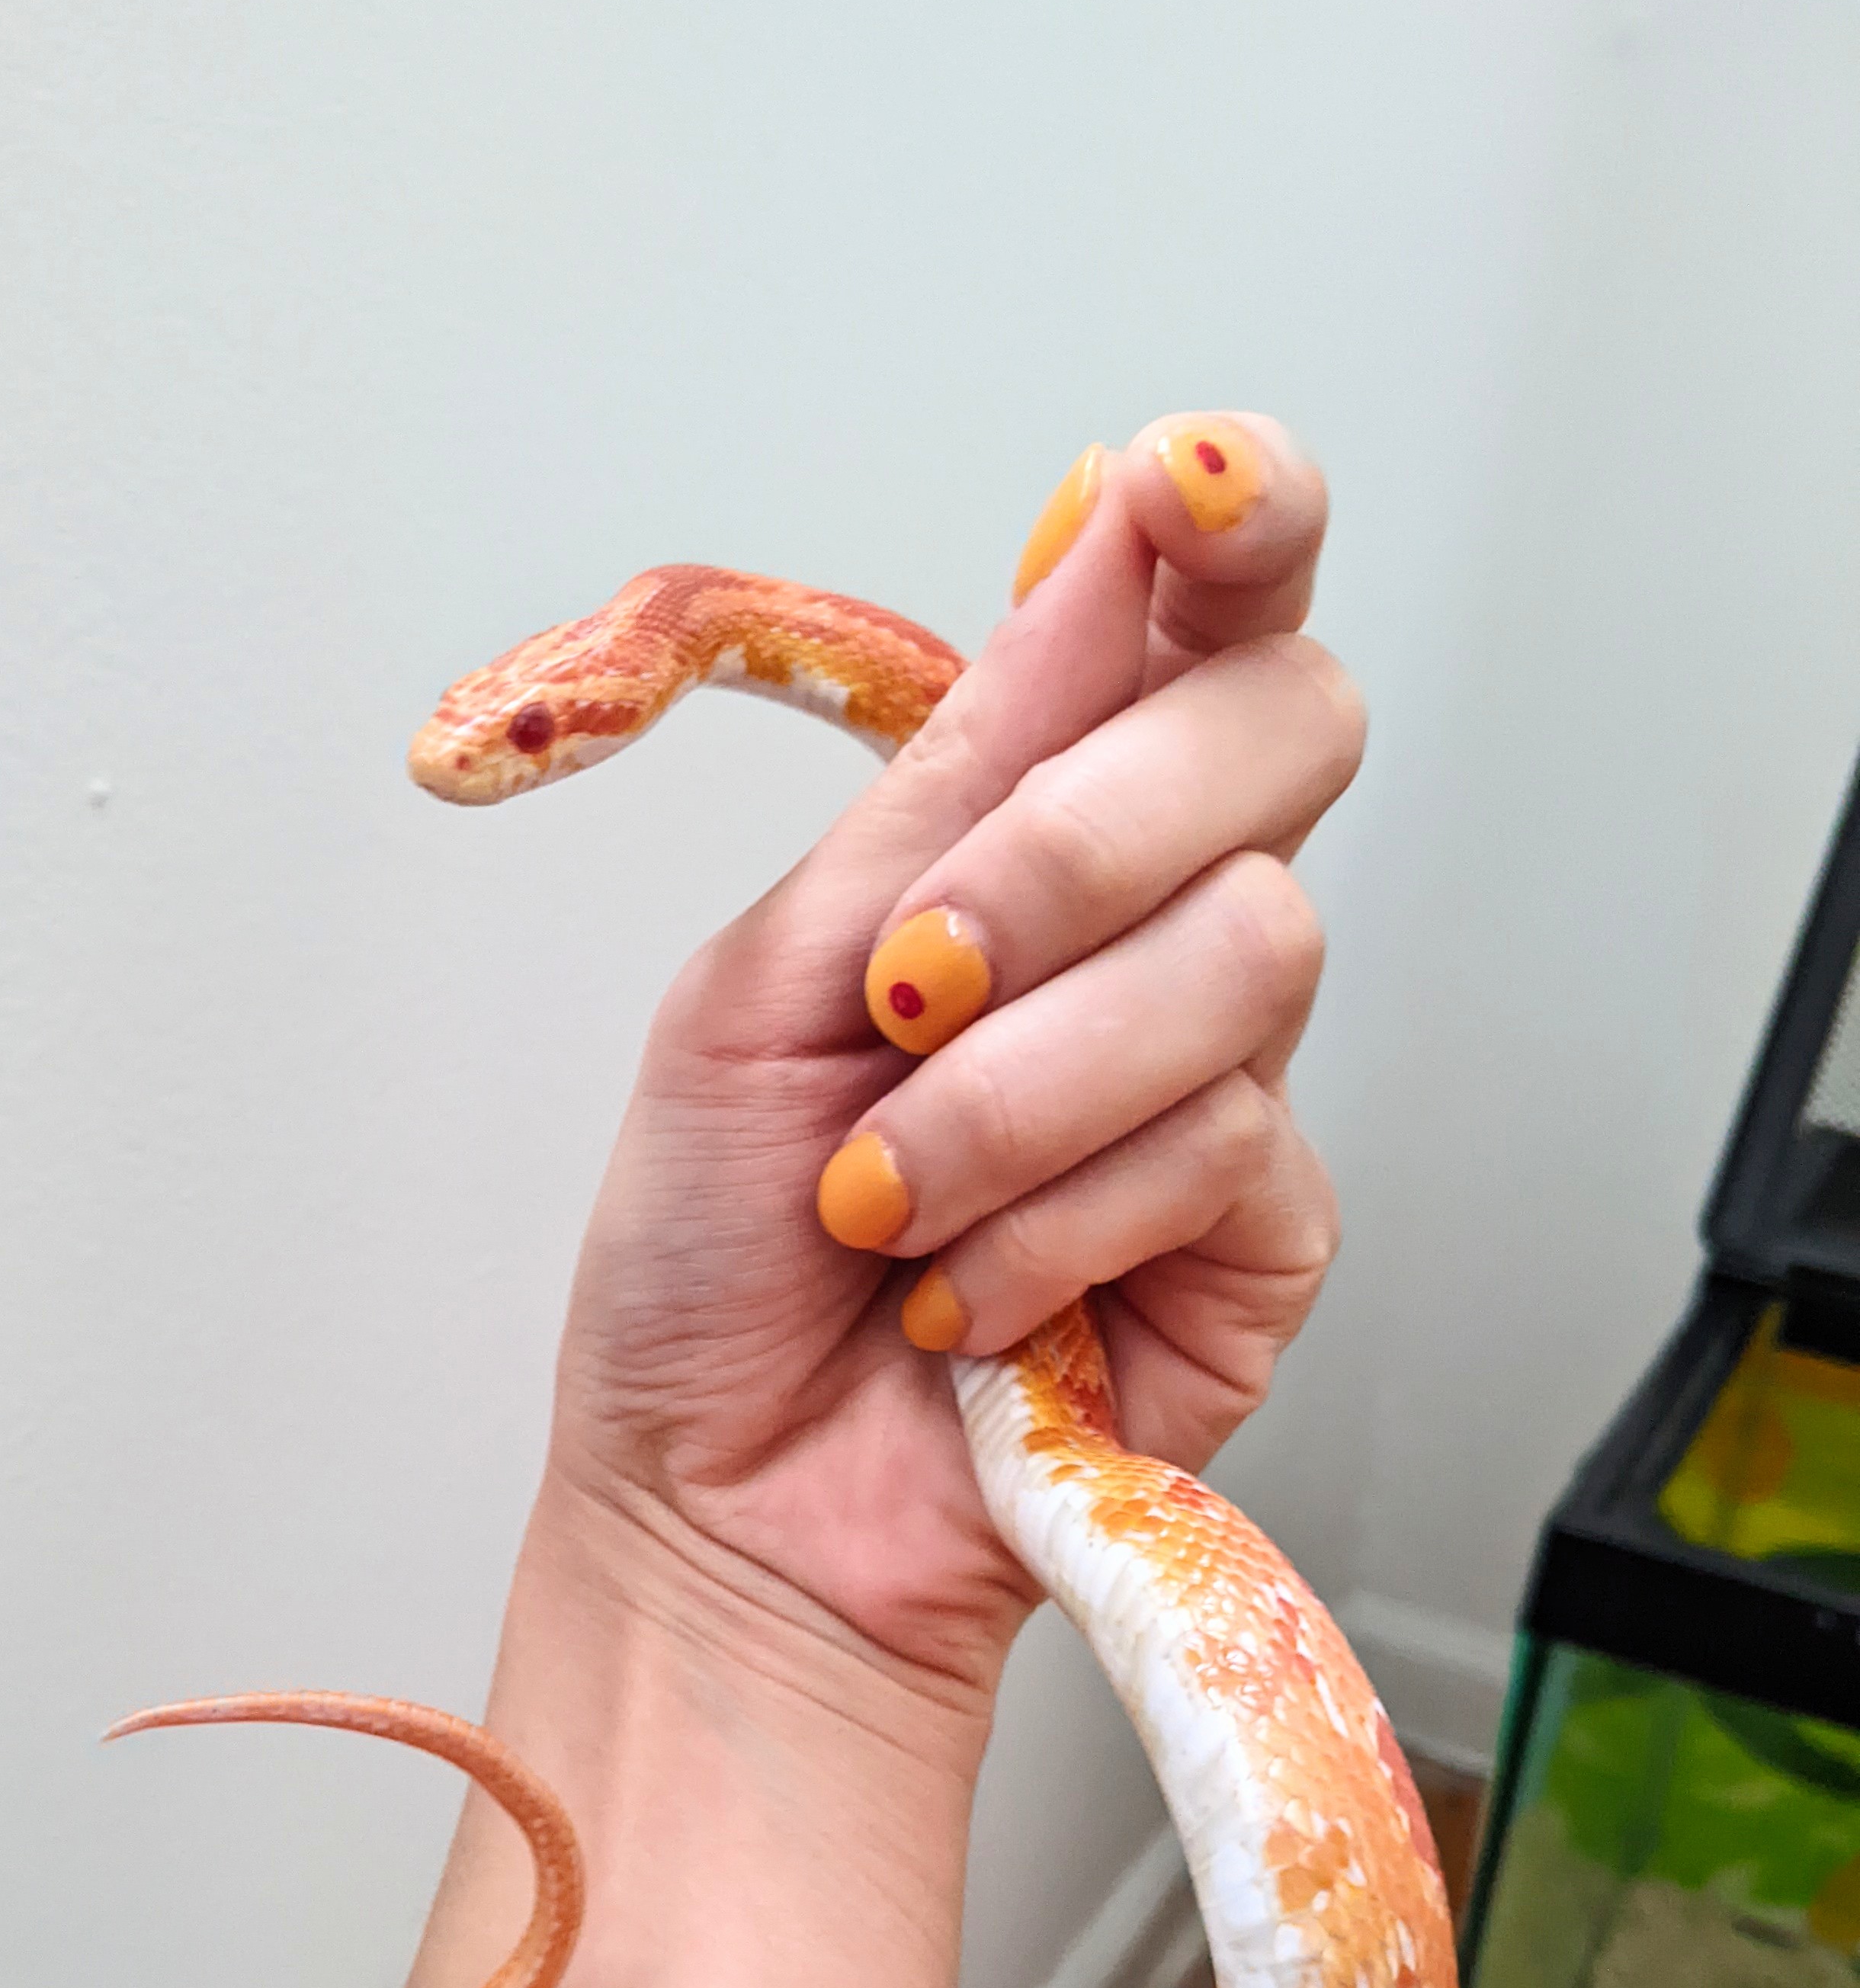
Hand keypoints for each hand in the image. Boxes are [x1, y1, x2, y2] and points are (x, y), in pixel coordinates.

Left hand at [552, 414, 1362, 1694]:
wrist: (719, 1504)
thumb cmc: (712, 1262)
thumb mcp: (766, 979)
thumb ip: (943, 783)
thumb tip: (1092, 546)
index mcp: (1030, 839)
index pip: (1192, 625)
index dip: (1234, 523)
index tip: (1194, 483)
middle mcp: (1150, 934)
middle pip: (1276, 737)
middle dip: (1075, 844)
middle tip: (910, 978)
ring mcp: (1221, 1083)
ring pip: (1241, 960)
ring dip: (1009, 1094)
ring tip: (880, 1205)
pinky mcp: (1260, 1242)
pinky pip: (1218, 1154)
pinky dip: (1041, 1231)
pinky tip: (961, 1303)